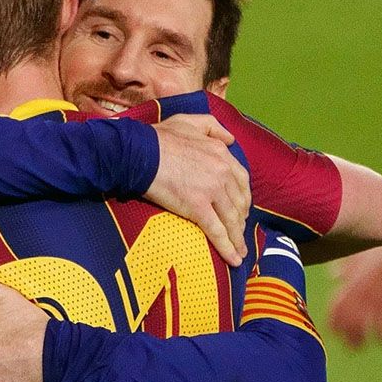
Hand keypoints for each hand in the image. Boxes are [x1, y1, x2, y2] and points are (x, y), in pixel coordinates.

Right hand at [145, 114, 250, 265]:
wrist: (139, 152)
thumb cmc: (158, 138)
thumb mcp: (189, 122)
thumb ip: (212, 127)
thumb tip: (231, 139)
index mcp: (221, 153)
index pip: (241, 179)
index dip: (243, 197)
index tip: (241, 207)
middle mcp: (222, 172)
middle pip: (239, 202)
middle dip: (241, 219)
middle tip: (239, 231)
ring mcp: (211, 191)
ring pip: (231, 219)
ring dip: (238, 238)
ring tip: (240, 251)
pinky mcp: (198, 208)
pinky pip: (217, 231)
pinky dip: (228, 247)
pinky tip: (234, 259)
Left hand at [327, 242, 381, 348]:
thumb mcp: (357, 257)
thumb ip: (344, 268)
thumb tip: (333, 275)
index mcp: (347, 285)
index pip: (333, 312)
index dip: (332, 324)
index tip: (334, 333)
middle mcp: (357, 296)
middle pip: (344, 325)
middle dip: (345, 337)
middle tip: (349, 346)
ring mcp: (373, 302)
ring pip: (360, 330)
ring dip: (360, 341)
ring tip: (363, 347)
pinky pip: (381, 328)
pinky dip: (381, 337)